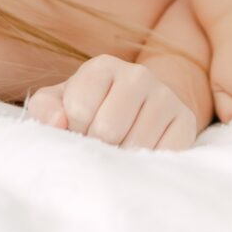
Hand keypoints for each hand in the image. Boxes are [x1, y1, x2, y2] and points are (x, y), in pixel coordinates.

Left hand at [25, 55, 201, 150]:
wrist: (131, 116)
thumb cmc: (87, 114)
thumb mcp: (58, 106)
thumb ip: (45, 109)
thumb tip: (59, 124)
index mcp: (102, 67)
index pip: (79, 109)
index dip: (73, 131)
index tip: (77, 133)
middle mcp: (138, 75)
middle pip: (108, 128)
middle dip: (97, 147)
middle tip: (98, 148)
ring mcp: (165, 96)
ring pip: (136, 143)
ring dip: (121, 158)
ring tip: (117, 151)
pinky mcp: (185, 120)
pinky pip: (163, 153)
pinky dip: (146, 164)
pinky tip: (139, 157)